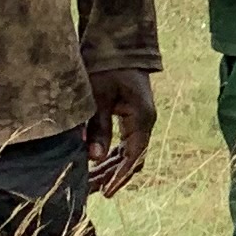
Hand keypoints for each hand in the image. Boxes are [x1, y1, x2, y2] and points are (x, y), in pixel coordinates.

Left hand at [84, 68, 157, 194]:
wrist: (117, 43)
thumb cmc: (107, 67)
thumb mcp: (99, 98)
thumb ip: (99, 128)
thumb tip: (94, 160)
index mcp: (142, 118)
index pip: (134, 155)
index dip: (120, 175)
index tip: (107, 192)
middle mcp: (144, 122)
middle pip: (131, 158)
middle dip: (111, 175)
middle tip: (90, 191)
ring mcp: (139, 119)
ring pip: (127, 152)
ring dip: (110, 167)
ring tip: (90, 183)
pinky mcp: (130, 116)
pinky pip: (123, 142)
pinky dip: (110, 155)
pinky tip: (96, 165)